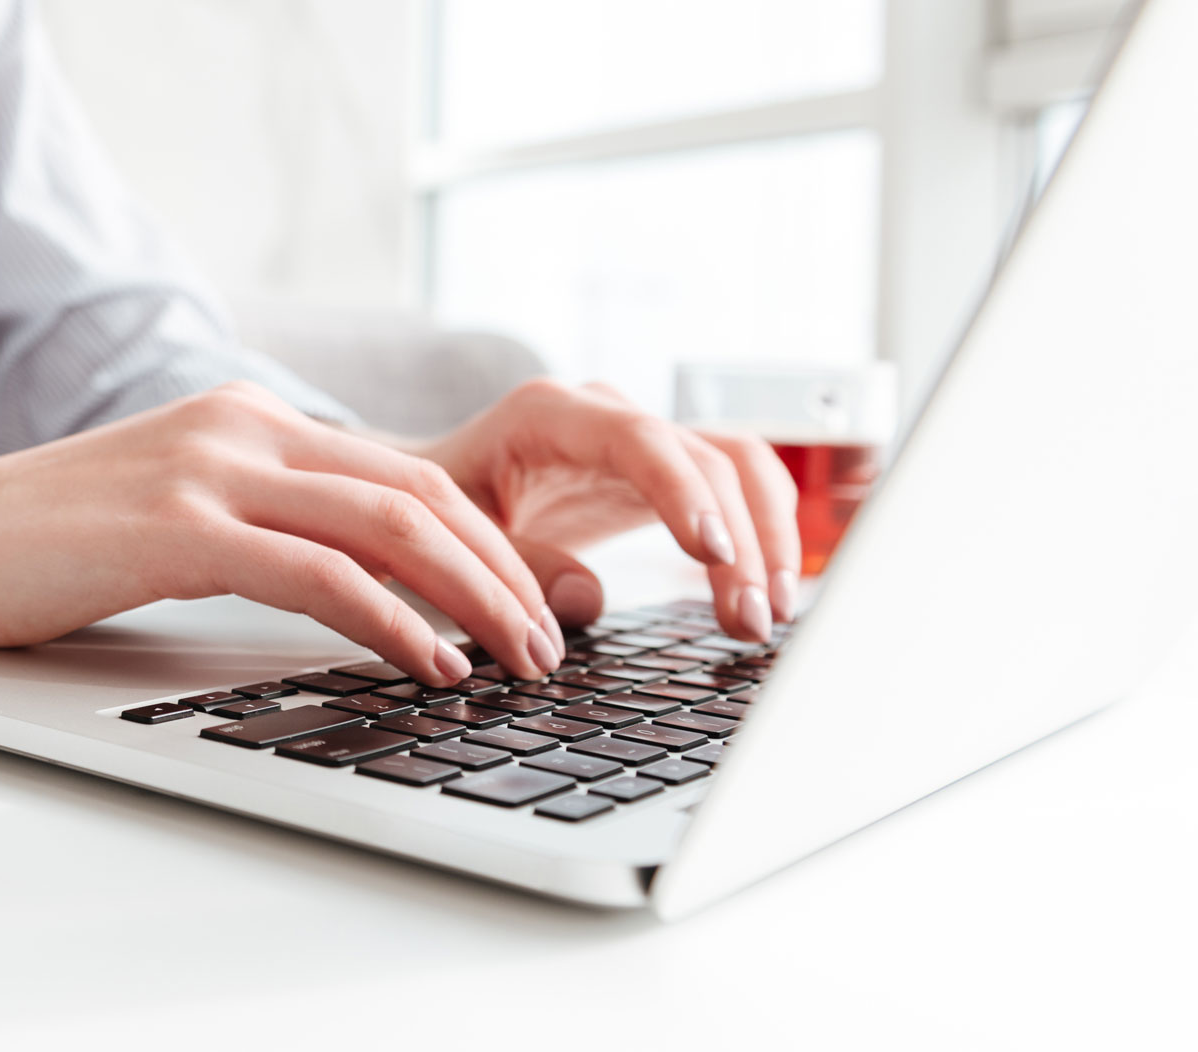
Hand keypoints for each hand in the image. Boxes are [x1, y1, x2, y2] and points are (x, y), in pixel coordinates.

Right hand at [0, 382, 565, 684]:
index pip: (406, 475)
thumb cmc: (39, 550)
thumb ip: (256, 528)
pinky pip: (320, 572)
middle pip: (423, 492)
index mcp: (250, 420)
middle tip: (550, 646)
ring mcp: (210, 471)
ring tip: (516, 664)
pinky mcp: (177, 528)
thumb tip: (350, 592)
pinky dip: (394, 621)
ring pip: (392, 524)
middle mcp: (243, 427)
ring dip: (475, 600)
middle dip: (506, 575)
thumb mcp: (170, 519)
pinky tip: (428, 667)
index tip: (529, 611)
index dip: (488, 545)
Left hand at [412, 378, 800, 641]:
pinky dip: (758, 535)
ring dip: (766, 538)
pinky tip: (764, 594)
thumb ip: (514, 563)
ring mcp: (641, 438)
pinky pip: (732, 490)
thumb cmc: (436, 510)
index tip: (711, 554)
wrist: (431, 490)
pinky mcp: (662, 472)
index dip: (682, 493)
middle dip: (739, 541)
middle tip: (750, 619)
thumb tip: (588, 599)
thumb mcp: (455, 537)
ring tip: (766, 615)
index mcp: (547, 414)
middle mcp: (606, 414)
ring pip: (737, 467)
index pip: (638, 439)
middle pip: (705, 459)